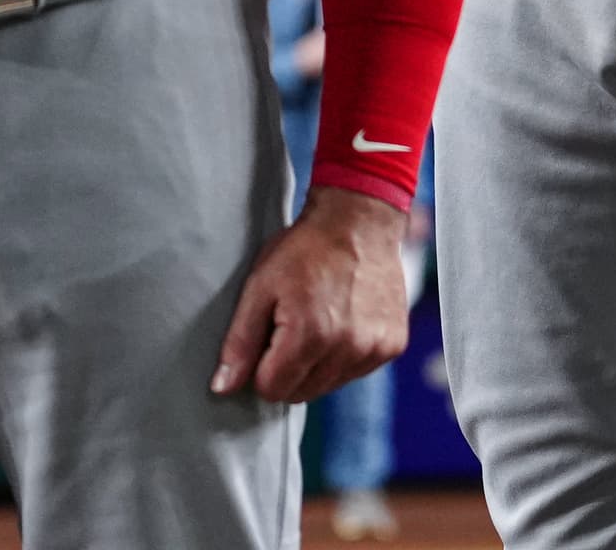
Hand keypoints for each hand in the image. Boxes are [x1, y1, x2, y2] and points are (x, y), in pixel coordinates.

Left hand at [213, 186, 407, 403]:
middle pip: (301, 394)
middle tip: (292, 325)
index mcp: (310, 336)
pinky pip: (357, 371)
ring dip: (318, 365)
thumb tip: (222, 387)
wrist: (359, 221)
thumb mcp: (260, 287)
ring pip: (329, 385)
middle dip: (289, 369)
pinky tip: (344, 321)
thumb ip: (240, 342)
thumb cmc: (306, 249)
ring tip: (320, 320)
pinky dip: (345, 355)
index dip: (262, 367)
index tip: (270, 336)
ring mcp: (375, 348)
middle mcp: (347, 348)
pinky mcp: (393, 344)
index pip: (272, 390)